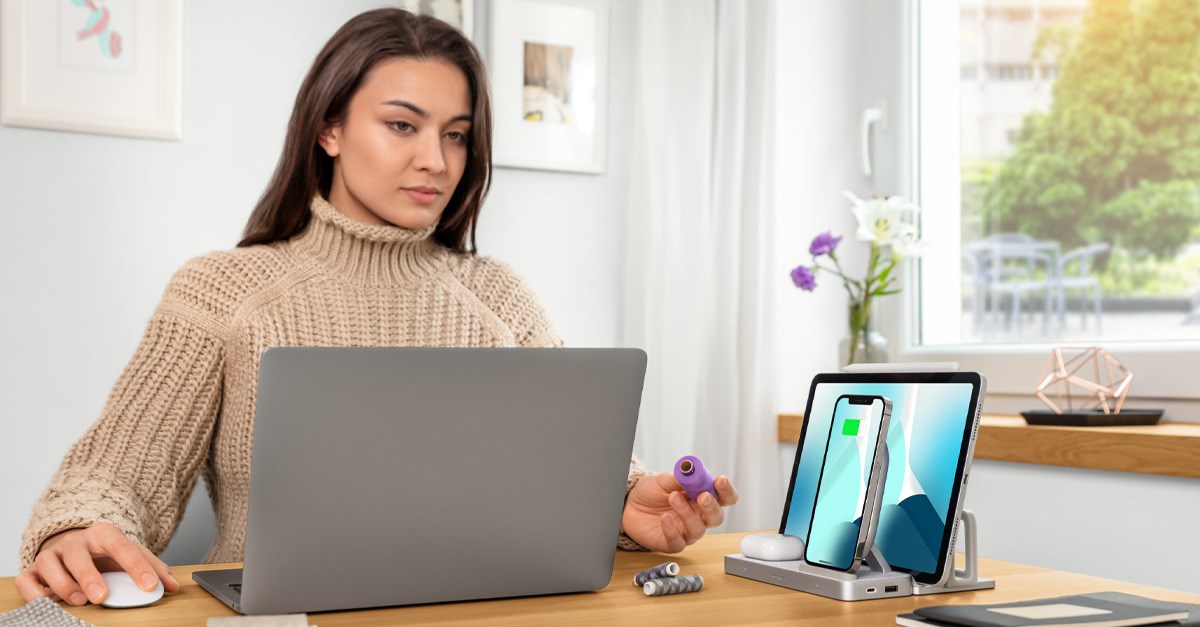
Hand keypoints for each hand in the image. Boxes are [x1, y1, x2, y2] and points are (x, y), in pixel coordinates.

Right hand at [15, 523, 179, 604]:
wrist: (73, 543)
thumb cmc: (104, 554)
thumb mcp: (129, 555)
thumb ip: (152, 568)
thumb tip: (173, 586)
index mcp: (104, 534)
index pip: (123, 547)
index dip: (137, 566)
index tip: (150, 586)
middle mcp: (75, 542)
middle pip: (79, 554)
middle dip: (89, 576)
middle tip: (102, 597)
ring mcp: (52, 554)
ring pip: (49, 564)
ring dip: (63, 584)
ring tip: (80, 600)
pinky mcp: (33, 569)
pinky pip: (26, 579)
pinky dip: (34, 591)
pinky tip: (48, 601)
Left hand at [621, 472, 738, 552]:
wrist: (630, 504)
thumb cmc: (652, 492)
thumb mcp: (664, 479)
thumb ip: (679, 478)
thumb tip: (690, 472)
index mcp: (702, 498)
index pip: (725, 498)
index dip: (726, 491)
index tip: (720, 481)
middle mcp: (699, 516)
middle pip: (716, 517)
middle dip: (711, 506)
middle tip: (702, 496)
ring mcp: (687, 531)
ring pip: (698, 529)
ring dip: (687, 513)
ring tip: (673, 497)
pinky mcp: (672, 543)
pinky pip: (678, 542)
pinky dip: (672, 530)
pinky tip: (665, 518)